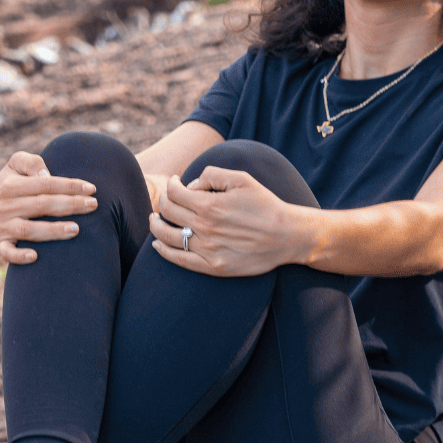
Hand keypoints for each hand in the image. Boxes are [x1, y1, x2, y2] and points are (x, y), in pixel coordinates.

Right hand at [0, 151, 96, 264]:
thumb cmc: (12, 180)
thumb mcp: (17, 163)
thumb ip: (31, 163)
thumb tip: (46, 175)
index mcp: (9, 185)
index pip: (45, 185)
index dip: (69, 186)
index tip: (91, 189)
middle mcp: (4, 206)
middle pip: (41, 205)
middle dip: (70, 205)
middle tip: (93, 205)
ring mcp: (1, 225)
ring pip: (28, 230)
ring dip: (53, 231)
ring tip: (76, 229)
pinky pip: (6, 252)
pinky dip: (18, 256)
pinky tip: (35, 256)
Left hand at [149, 166, 296, 275]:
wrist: (287, 236)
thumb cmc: (266, 205)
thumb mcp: (242, 179)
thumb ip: (212, 174)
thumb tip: (190, 185)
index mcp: (210, 205)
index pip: (174, 193)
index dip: (171, 185)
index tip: (175, 183)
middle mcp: (205, 228)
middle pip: (167, 213)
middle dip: (162, 202)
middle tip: (166, 199)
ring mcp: (207, 249)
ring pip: (166, 236)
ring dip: (155, 225)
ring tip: (155, 218)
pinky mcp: (212, 267)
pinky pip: (179, 259)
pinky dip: (163, 251)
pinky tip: (157, 244)